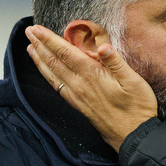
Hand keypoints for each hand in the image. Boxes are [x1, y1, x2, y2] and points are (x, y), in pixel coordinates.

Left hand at [24, 25, 156, 150]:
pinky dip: (47, 76)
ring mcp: (76, 96)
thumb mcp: (133, 81)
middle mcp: (79, 85)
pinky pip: (57, 87)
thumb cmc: (137, 107)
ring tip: (30, 48)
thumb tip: (103, 46)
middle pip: (54, 62)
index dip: (49, 39)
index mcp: (92, 75)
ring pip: (52, 75)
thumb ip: (116, 62)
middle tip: (28, 32)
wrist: (133, 136)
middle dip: (40, 45)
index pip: (65, 53)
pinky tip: (46, 72)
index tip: (36, 29)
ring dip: (39, 60)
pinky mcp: (78, 105)